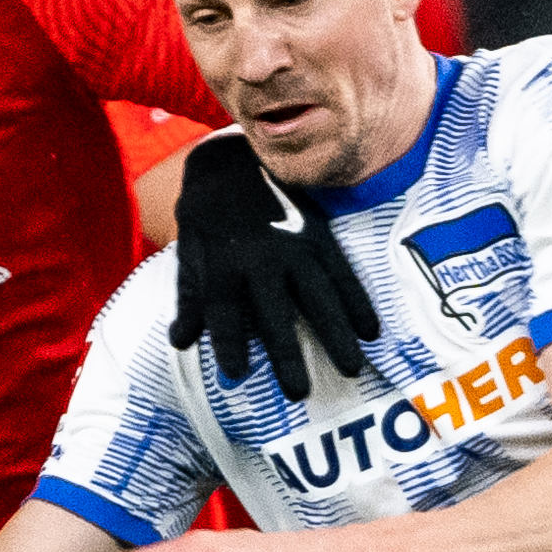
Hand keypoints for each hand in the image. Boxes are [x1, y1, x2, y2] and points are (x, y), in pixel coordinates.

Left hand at [166, 130, 378, 392]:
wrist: (234, 159)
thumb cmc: (207, 216)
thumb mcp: (189, 252)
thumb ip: (189, 298)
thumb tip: (181, 343)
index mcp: (221, 263)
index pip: (223, 311)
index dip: (229, 343)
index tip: (237, 376)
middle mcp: (259, 257)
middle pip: (274, 313)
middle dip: (287, 354)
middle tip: (299, 393)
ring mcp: (293, 245)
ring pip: (318, 296)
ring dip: (336, 334)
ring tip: (352, 369)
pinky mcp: (319, 235)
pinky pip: (343, 274)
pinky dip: (358, 303)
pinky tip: (371, 331)